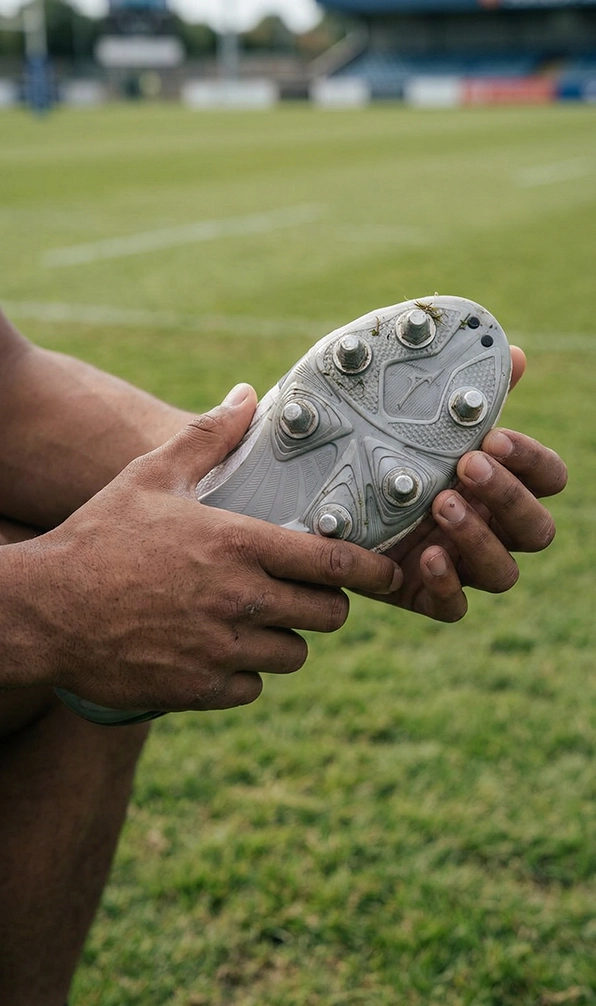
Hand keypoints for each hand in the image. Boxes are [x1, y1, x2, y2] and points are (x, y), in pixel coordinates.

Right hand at [17, 385, 400, 711]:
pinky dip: (246, 675)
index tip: (385, 571)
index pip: (332, 562)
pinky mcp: (197, 689)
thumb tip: (248, 395)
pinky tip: (222, 652)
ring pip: (292, 656)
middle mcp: (238, 600)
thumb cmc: (100, 535)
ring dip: (286, 640)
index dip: (370, 569)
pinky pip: (252, 690)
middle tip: (311, 594)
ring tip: (262, 621)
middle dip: (328, 605)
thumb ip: (208, 437)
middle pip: (327, 616)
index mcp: (237, 545)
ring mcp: (219, 650)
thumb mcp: (151, 475)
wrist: (44, 609)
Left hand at [371, 347, 567, 620]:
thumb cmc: (374, 444)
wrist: (311, 487)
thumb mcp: (409, 414)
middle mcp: (487, 526)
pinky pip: (454, 608)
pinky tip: (426, 556)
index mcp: (496, 481)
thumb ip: (461, 392)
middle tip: (465, 467)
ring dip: (479, 540)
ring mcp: (458, 564)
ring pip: (502, 573)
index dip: (532, 460)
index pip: (547, 477)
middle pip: (535, 530)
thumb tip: (515, 355)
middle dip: (507, 497)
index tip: (493, 437)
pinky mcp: (423, 594)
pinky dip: (447, 585)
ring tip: (440, 505)